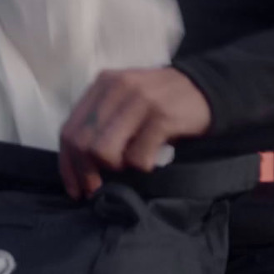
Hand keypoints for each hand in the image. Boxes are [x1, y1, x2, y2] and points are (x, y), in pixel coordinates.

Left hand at [58, 68, 212, 198]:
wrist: (206, 87)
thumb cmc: (161, 101)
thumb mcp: (125, 99)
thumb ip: (101, 121)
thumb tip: (79, 163)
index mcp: (103, 84)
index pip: (68, 130)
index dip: (67, 164)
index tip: (75, 188)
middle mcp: (117, 88)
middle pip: (82, 143)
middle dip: (87, 173)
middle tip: (98, 187)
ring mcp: (140, 101)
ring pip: (104, 151)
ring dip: (115, 167)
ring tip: (130, 163)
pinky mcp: (162, 117)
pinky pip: (137, 157)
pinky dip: (142, 166)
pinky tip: (151, 159)